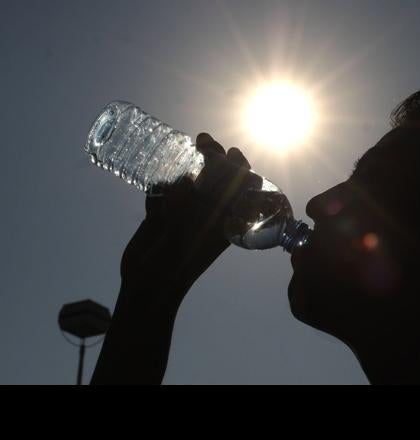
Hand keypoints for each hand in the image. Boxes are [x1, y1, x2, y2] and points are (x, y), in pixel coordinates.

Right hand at [118, 132, 258, 309]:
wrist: (147, 286)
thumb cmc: (177, 262)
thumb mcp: (190, 232)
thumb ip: (189, 206)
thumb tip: (187, 179)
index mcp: (225, 223)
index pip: (240, 192)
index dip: (240, 169)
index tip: (233, 152)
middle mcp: (206, 217)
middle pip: (215, 181)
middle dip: (212, 158)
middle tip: (204, 141)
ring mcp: (182, 216)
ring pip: (189, 184)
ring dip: (187, 166)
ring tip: (187, 148)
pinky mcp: (160, 218)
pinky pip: (162, 194)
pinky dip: (161, 185)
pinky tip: (157, 182)